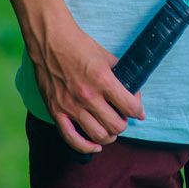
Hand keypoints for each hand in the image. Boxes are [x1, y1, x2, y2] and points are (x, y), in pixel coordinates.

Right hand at [29, 19, 144, 154]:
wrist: (50, 41)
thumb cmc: (80, 46)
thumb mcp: (106, 57)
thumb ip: (123, 77)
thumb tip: (137, 100)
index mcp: (103, 79)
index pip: (130, 107)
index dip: (138, 111)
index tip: (137, 110)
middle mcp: (88, 95)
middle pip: (116, 125)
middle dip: (123, 123)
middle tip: (122, 117)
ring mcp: (71, 105)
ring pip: (98, 135)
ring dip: (109, 136)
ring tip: (110, 129)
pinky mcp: (56, 111)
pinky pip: (72, 139)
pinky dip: (86, 147)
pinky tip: (95, 145)